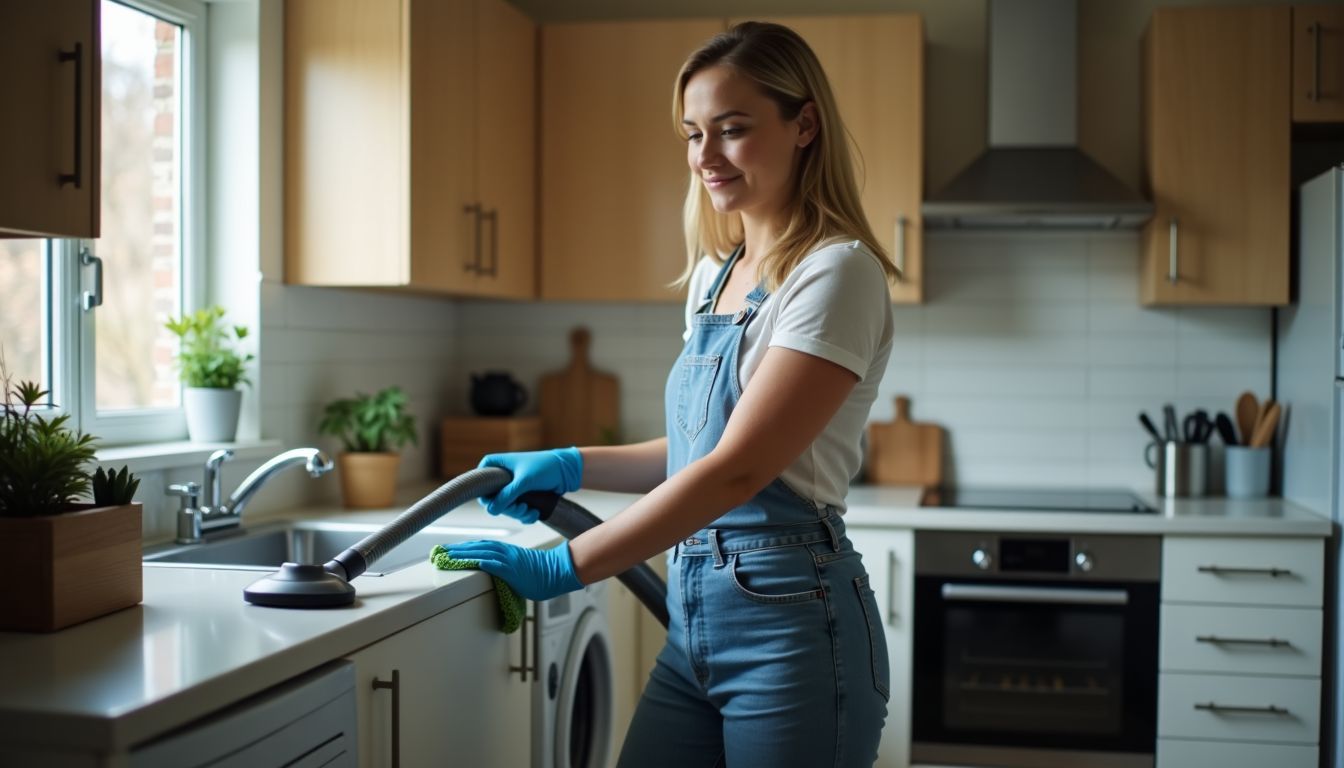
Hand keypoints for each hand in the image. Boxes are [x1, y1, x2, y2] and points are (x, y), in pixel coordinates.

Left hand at [445, 540, 582, 601]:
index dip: (464, 547)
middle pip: (476, 547)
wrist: (557, 571)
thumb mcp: (520, 569)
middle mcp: (504, 552)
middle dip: (457, 549)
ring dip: (462, 554)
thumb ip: (506, 570)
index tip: (449, 549)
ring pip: (481, 553)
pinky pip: (492, 564)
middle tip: (440, 550)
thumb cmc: (542, 573)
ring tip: (446, 555)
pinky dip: (480, 561)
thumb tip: (497, 578)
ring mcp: (508, 559)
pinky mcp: (511, 569)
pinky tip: (468, 561)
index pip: (480, 546)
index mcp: (506, 552)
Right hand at [477, 448, 582, 522]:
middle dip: (508, 508)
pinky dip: (525, 515)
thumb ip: (507, 495)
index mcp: (497, 464)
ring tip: (530, 511)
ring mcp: (512, 486)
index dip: (485, 494)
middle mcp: (502, 475)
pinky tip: (535, 512)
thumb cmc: (545, 467)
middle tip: (520, 508)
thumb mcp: (524, 481)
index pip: (480, 480)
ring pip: (506, 507)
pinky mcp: (523, 496)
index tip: (495, 502)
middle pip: (493, 499)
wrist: (567, 471)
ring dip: (518, 513)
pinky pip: (517, 510)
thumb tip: (491, 510)